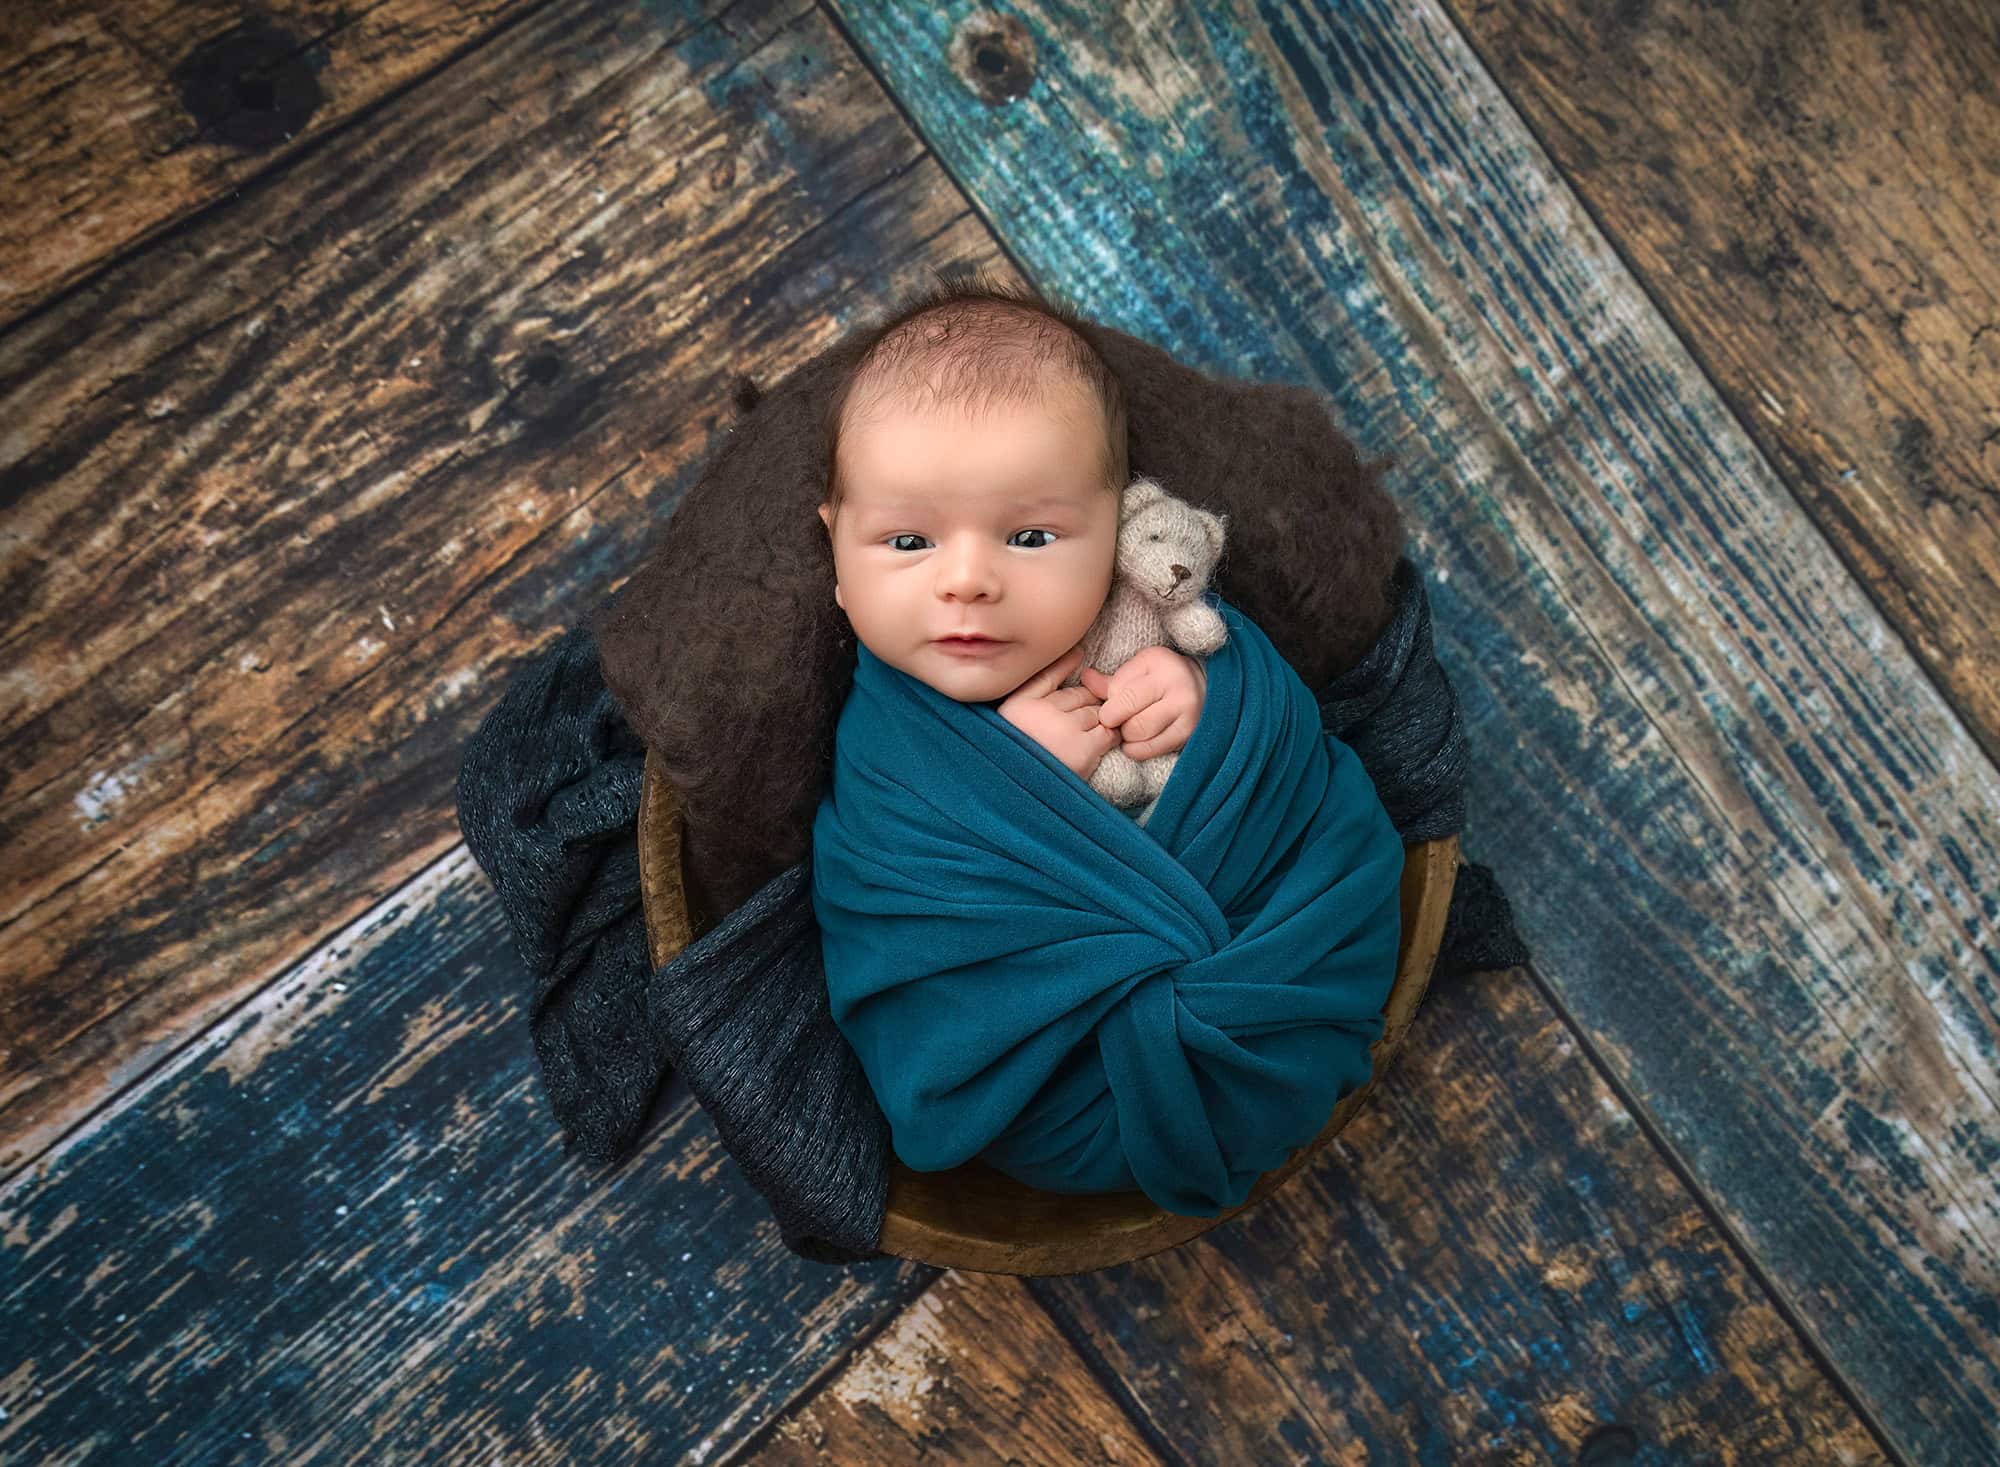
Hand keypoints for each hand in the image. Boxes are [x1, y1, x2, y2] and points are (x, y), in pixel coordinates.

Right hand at [996, 641, 1119, 780]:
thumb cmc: (1019, 752)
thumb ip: (1045, 680)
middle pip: (1080, 696)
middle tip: (1070, 731)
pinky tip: (1091, 749)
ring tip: (1077, 742)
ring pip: (1095, 712)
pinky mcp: (1082, 752)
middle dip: (1082, 708)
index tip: (1068, 701)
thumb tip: (1078, 651)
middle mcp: (1041, 713)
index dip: (1067, 691)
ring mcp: (1064, 732)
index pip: (1055, 676)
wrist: (1020, 798)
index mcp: (1019, 704)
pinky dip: (1105, 739)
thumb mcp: (1018, 712)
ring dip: (1094, 724)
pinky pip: (1106, 733)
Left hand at [1078, 646, 1206, 760]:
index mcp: (1157, 661)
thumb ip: (1111, 681)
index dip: (1108, 704)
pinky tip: (1134, 743)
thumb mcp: (1138, 670)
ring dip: (1125, 736)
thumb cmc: (1161, 678)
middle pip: (1126, 711)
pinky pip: (1152, 748)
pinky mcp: (1188, 731)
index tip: (1110, 707)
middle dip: (1114, 721)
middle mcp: (1175, 682)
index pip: (1118, 689)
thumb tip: (1085, 679)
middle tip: (1116, 721)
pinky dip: (1136, 750)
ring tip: (1128, 729)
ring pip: (1138, 732)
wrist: (1204, 688)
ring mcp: (1185, 708)